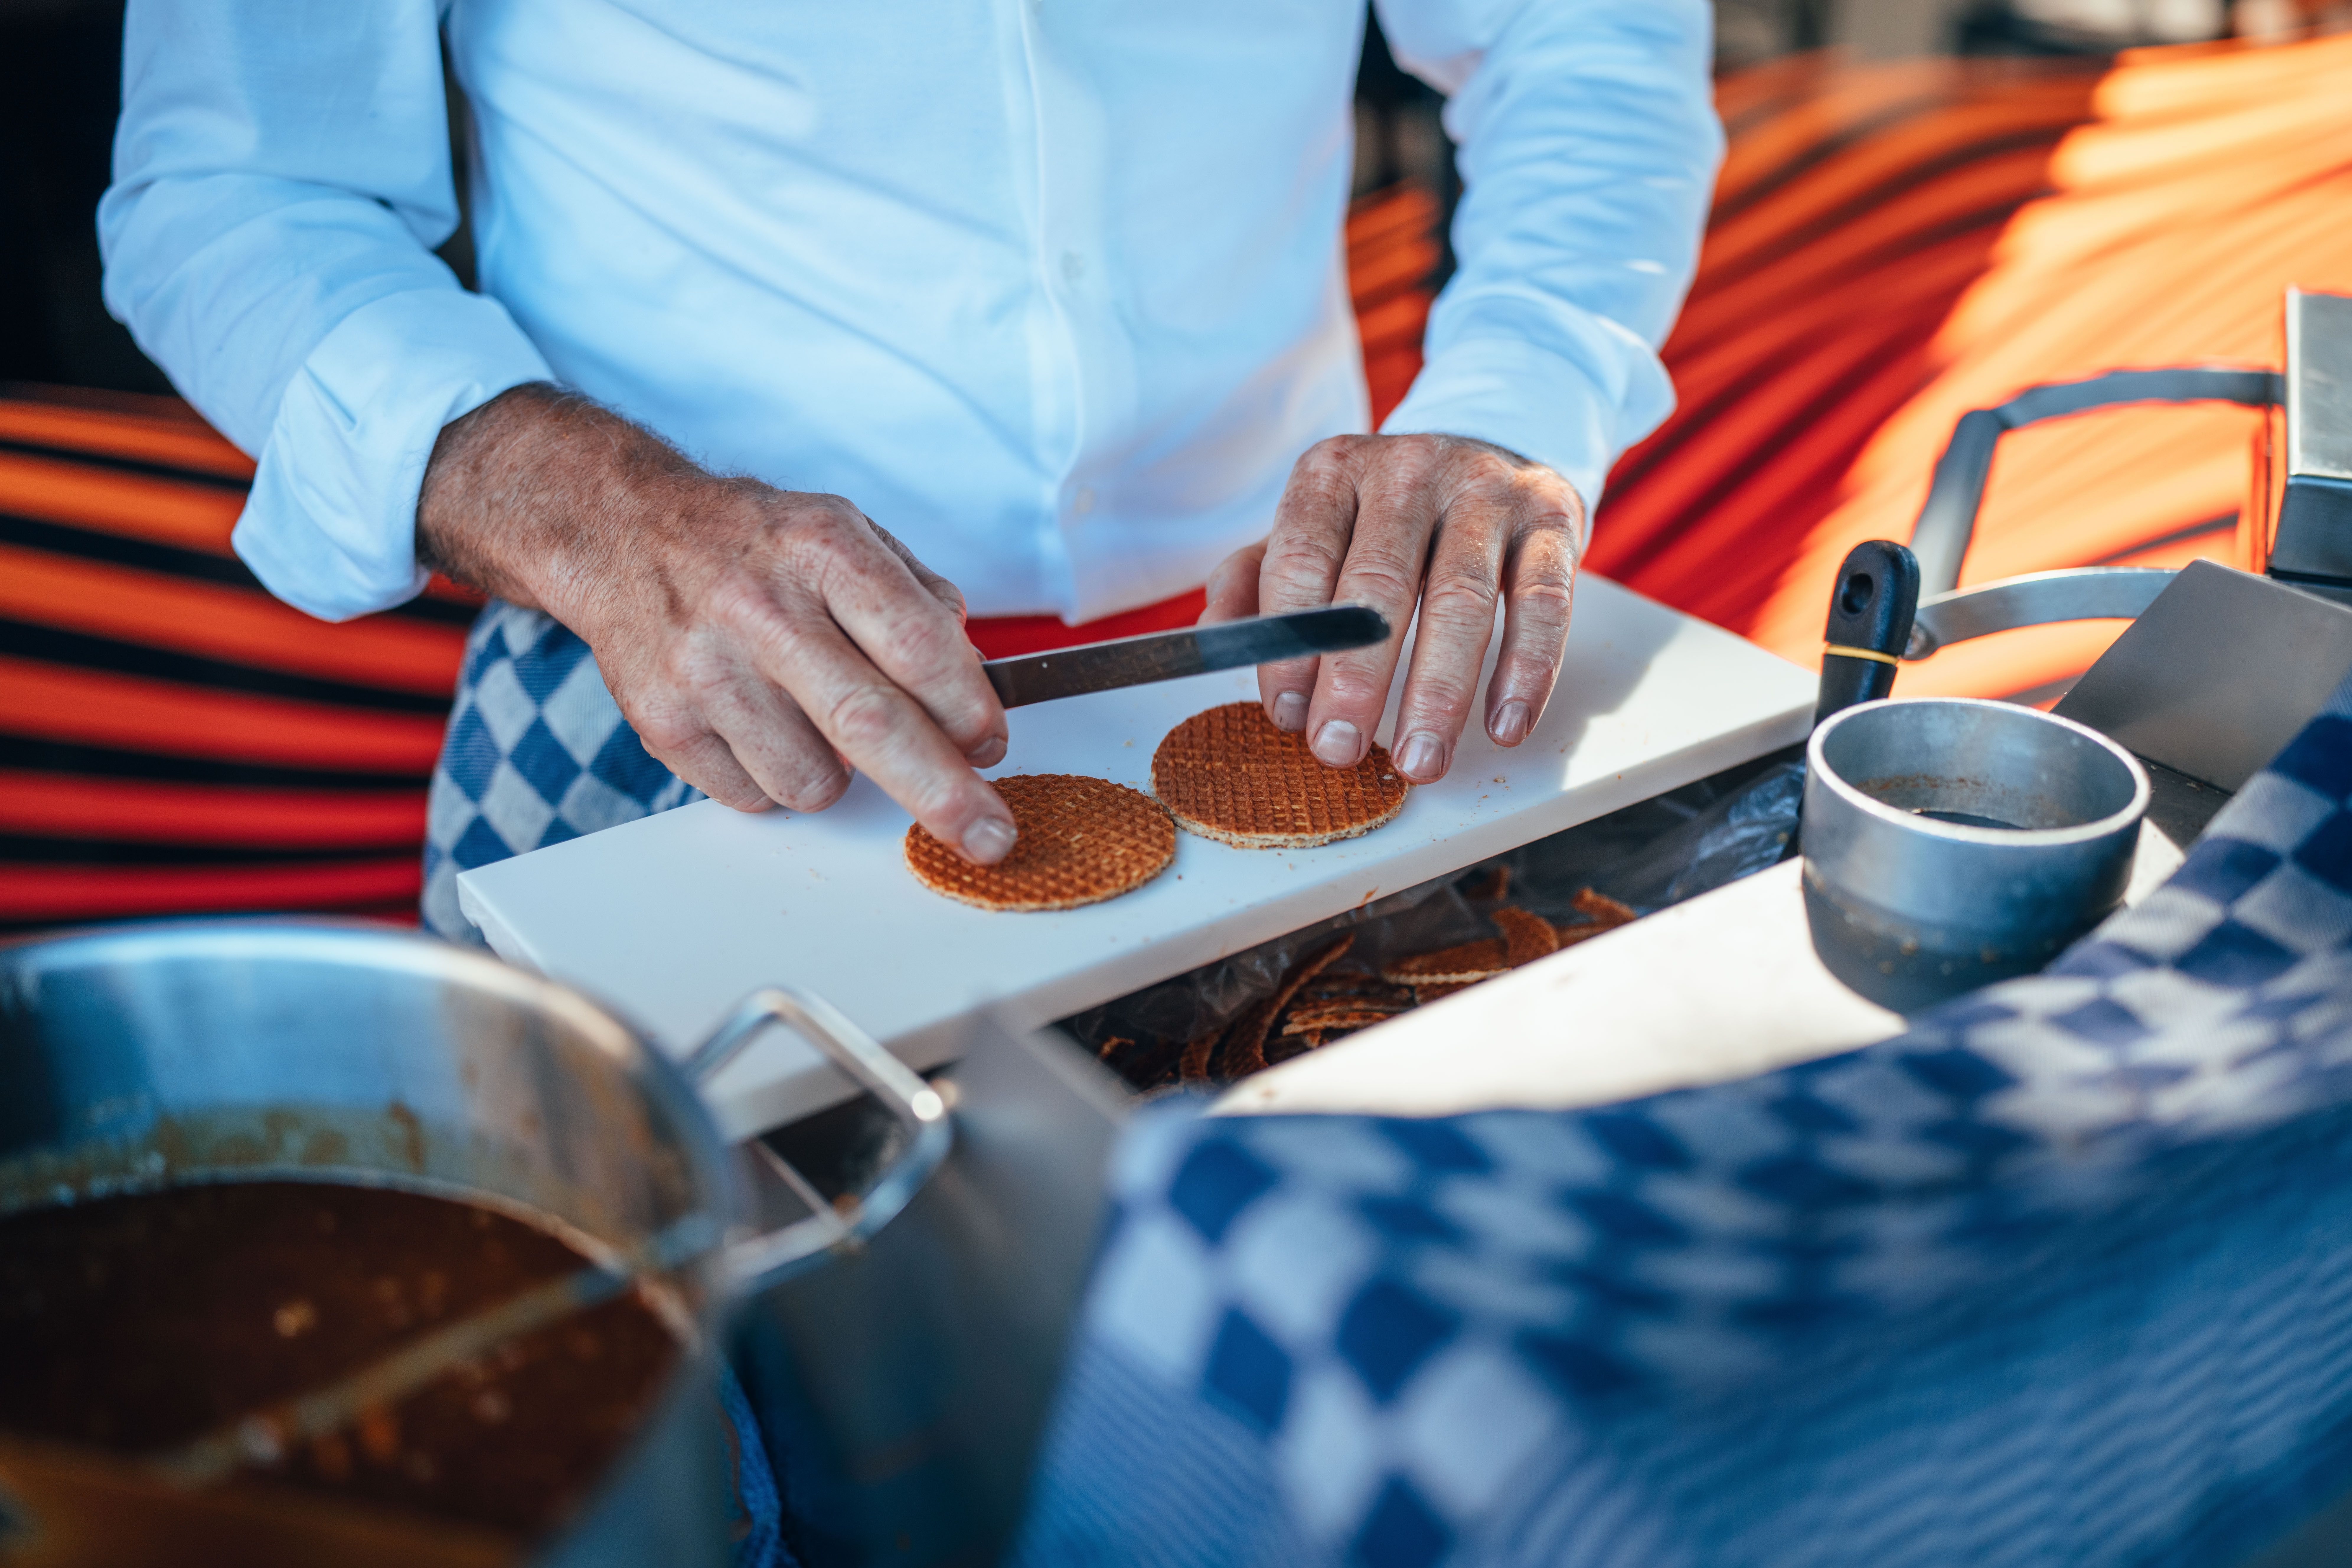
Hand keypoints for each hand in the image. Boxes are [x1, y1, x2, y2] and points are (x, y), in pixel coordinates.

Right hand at [417, 384, 1017, 863]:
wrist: (623, 531)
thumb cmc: (754, 544)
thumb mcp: (847, 532)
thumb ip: (918, 601)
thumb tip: (972, 683)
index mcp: (821, 549)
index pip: (917, 646)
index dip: (968, 711)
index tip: (992, 747)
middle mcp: (760, 608)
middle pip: (871, 725)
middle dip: (945, 795)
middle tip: (989, 838)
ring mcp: (706, 669)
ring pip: (813, 782)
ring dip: (840, 777)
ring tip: (815, 721)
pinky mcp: (664, 721)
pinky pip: (754, 797)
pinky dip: (776, 779)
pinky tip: (761, 724)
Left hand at [1200, 433, 1582, 784]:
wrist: (1488, 448)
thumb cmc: (1384, 515)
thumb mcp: (1313, 530)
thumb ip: (1256, 581)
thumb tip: (1218, 639)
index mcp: (1335, 472)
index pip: (1301, 560)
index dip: (1291, 644)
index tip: (1288, 716)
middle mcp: (1409, 469)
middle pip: (1379, 585)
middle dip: (1356, 679)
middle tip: (1341, 751)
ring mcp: (1486, 490)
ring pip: (1462, 599)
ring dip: (1439, 692)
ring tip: (1422, 761)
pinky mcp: (1551, 517)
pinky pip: (1542, 601)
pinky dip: (1525, 671)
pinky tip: (1503, 726)